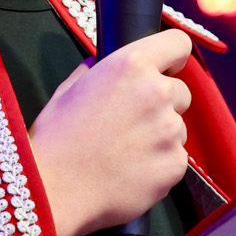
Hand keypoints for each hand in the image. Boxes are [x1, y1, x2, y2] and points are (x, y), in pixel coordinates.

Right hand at [29, 29, 193, 235]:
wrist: (55, 192)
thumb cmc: (56, 140)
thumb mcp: (69, 89)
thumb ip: (97, 69)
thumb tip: (107, 64)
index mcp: (131, 65)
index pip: (178, 43)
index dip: (171, 58)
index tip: (164, 70)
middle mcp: (157, 92)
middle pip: (179, 91)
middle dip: (162, 103)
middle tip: (131, 122)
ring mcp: (169, 130)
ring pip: (177, 127)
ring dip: (159, 135)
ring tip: (125, 151)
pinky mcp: (175, 164)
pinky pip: (175, 157)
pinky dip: (159, 163)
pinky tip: (130, 170)